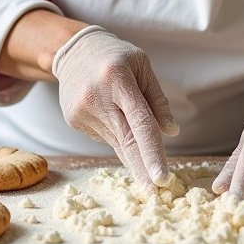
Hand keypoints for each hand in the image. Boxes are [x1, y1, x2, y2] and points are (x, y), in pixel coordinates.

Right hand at [52, 26, 178, 187]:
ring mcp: (81, 111)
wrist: (72, 50)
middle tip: (155, 193)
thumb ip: (156, 99)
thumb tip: (170, 132)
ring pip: (116, 141)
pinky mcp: (73, 120)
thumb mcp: (141, 65)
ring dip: (132, 149)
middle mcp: (96, 97)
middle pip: (126, 140)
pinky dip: (115, 132)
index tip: (162, 178)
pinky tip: (110, 113)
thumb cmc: (115, 56)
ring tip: (136, 138)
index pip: (140, 122)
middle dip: (142, 169)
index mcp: (117, 78)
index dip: (152, 151)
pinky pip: (104, 136)